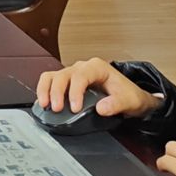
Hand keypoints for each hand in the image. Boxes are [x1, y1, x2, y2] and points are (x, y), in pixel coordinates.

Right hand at [33, 58, 158, 117]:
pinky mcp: (68, 82)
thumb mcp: (129, 101)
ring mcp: (74, 74)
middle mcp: (83, 68)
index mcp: (97, 67)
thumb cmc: (129, 96)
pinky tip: (44, 103)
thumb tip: (101, 108)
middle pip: (63, 75)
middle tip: (56, 108)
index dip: (75, 92)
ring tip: (45, 104)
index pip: (81, 76)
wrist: (130, 98)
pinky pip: (50, 81)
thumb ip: (116, 104)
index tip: (74, 108)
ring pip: (52, 76)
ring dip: (46, 90)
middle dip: (57, 92)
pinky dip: (45, 91)